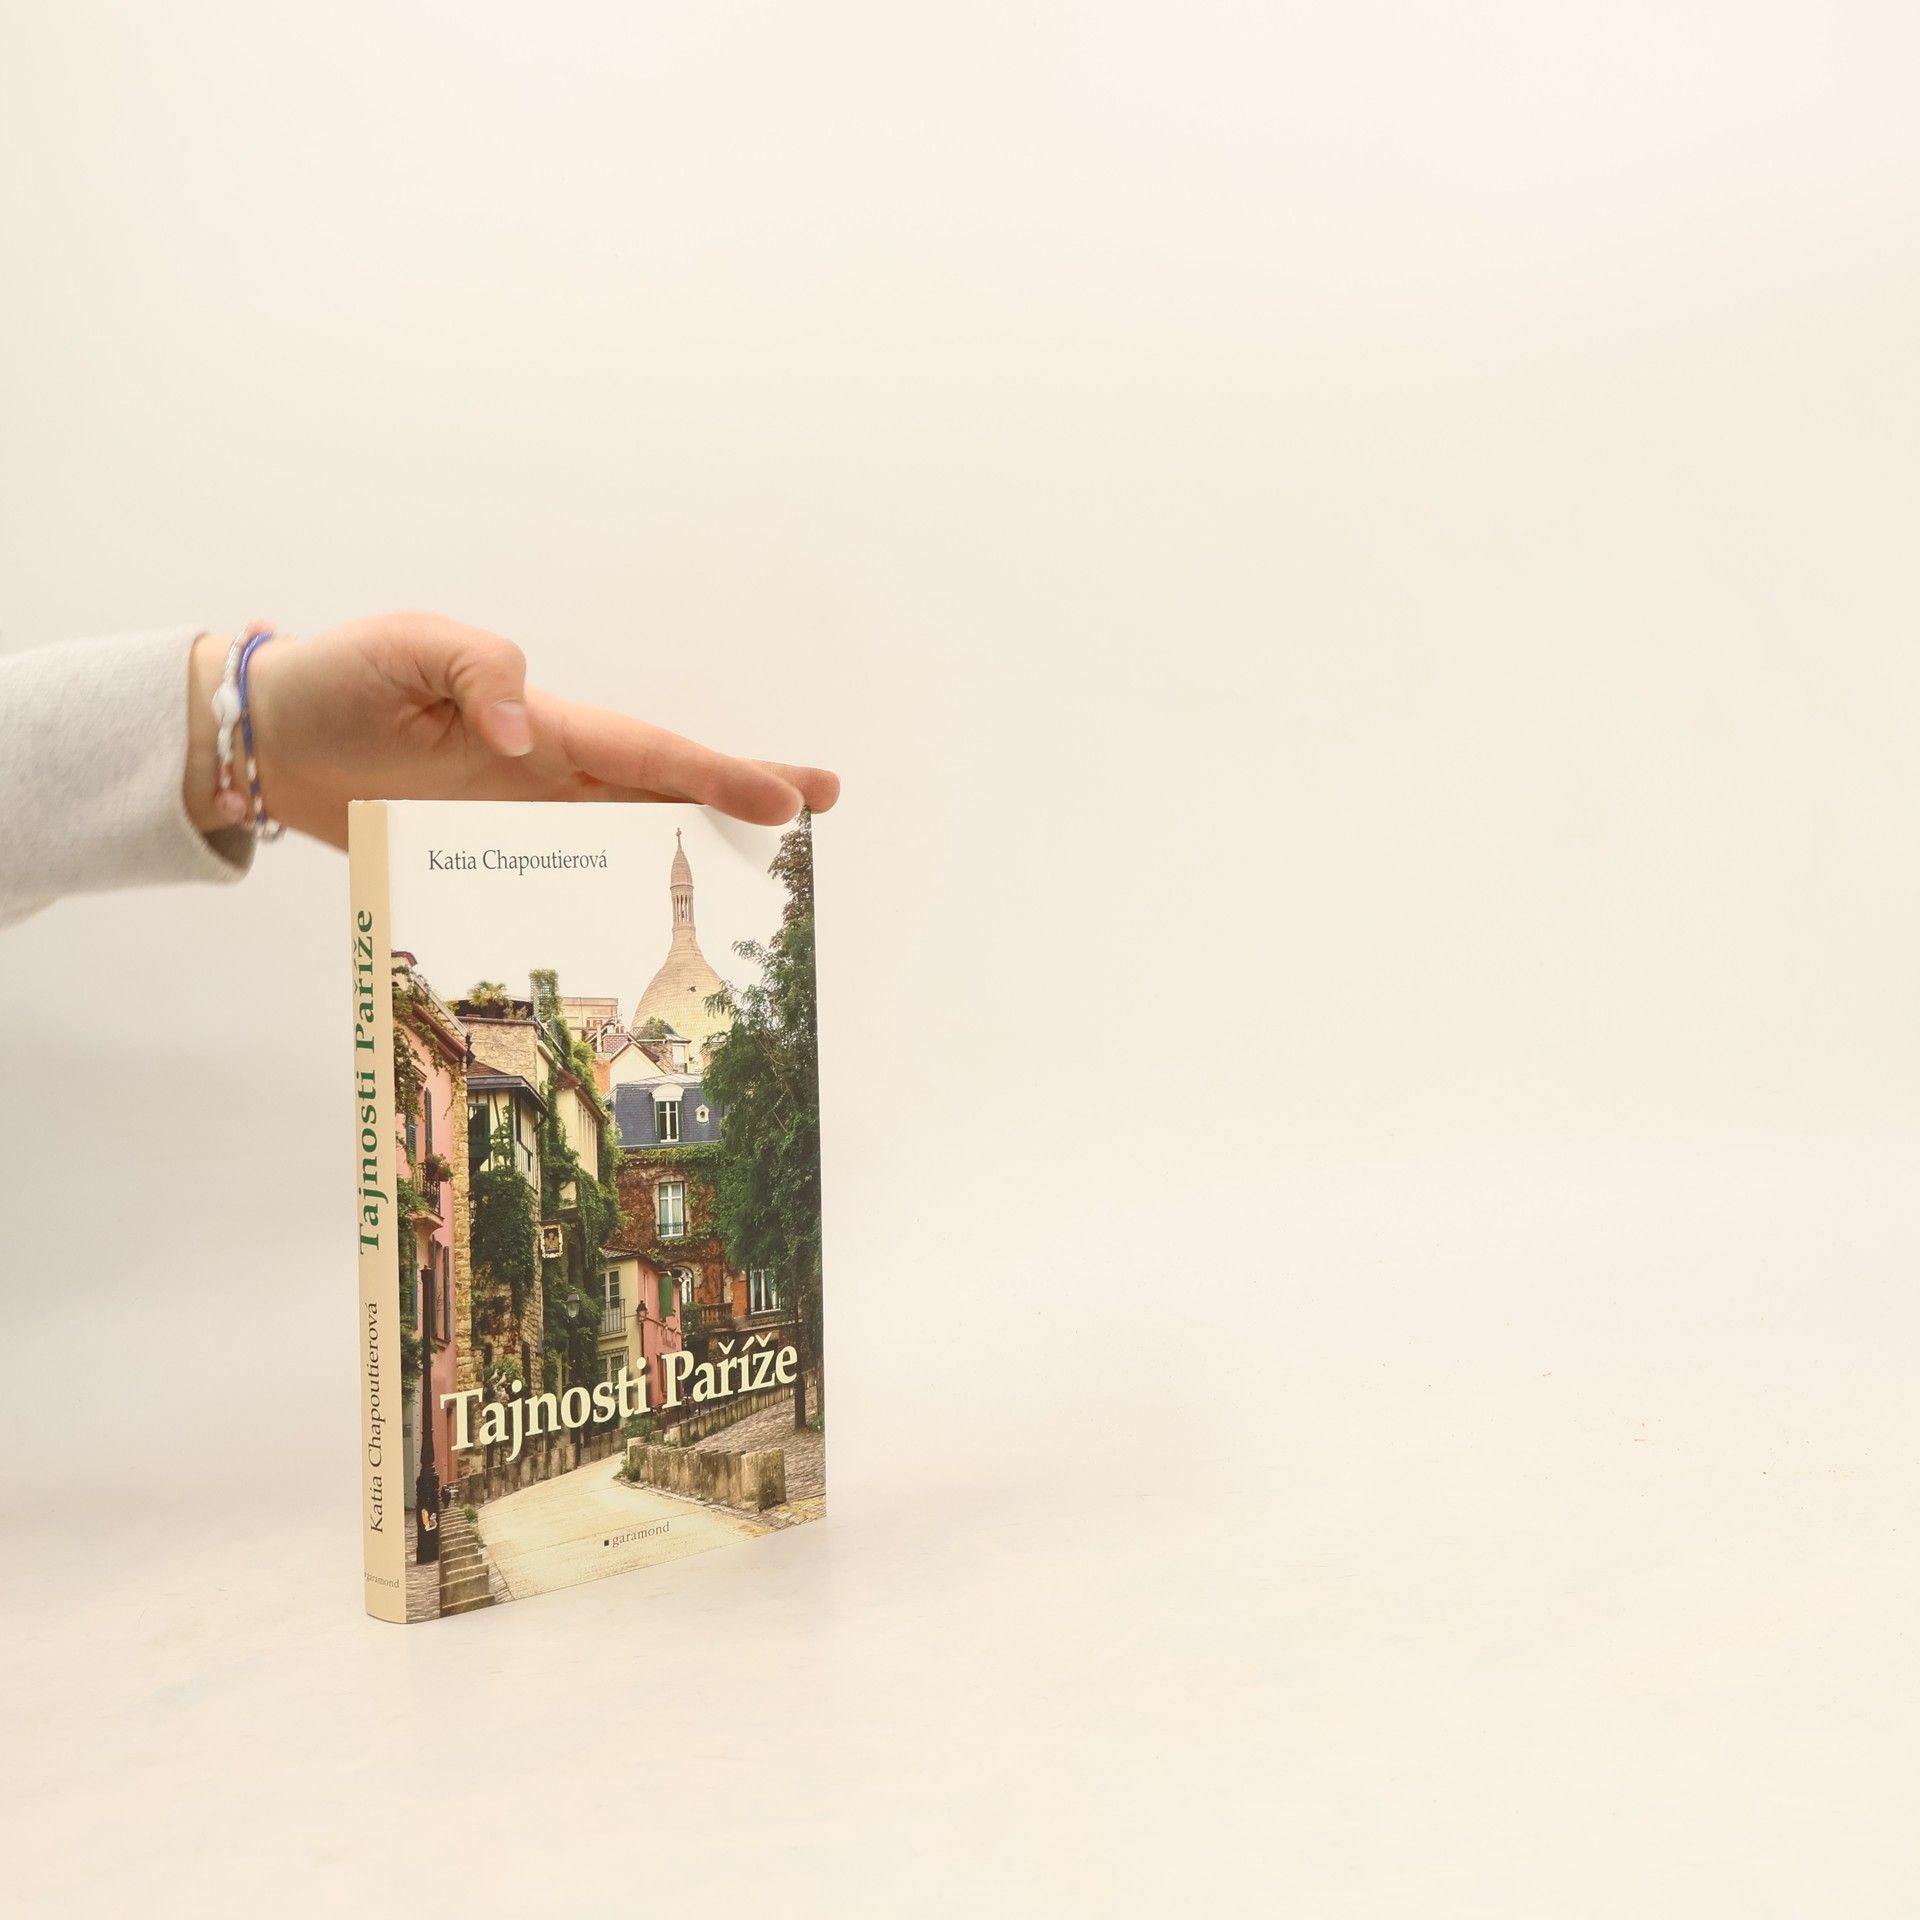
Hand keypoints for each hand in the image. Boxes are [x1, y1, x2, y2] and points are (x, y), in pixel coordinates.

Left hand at [183, 613, 838, 847]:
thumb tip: (527, 734)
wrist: (268, 738)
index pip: (647, 753)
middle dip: (741, 798)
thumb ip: (478, 671)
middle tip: (819, 809)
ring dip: (689, 857)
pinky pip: (558, 882)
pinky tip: (638, 933)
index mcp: (544, 722)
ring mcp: (521, 818)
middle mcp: (548, 772)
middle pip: (661, 793)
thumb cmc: (338, 677)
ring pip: (623, 840)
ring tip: (755, 883)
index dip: (719, 776)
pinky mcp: (483, 854)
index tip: (788, 798)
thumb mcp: (406, 644)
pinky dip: (608, 902)